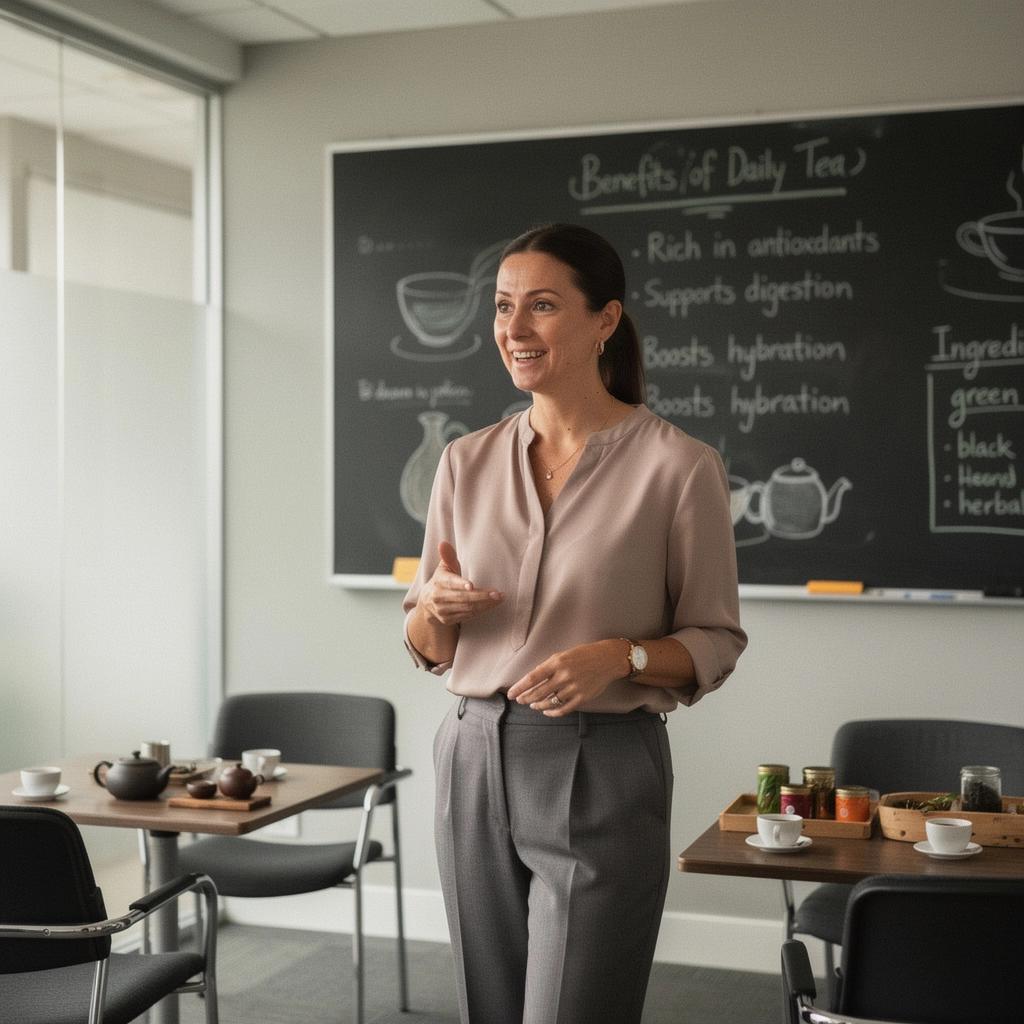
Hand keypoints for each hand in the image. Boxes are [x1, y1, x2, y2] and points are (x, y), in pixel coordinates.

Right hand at [418, 541, 502, 625]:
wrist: (428, 602)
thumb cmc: (442, 580)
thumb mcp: (444, 568)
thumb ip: (448, 556)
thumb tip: (444, 543)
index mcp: (438, 581)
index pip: (450, 583)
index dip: (461, 584)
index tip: (472, 586)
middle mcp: (438, 597)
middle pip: (463, 598)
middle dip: (482, 596)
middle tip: (498, 594)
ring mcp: (442, 610)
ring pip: (467, 608)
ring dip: (485, 604)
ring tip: (499, 598)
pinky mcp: (447, 620)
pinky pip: (468, 616)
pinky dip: (481, 610)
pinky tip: (491, 605)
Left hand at [506, 639, 625, 715]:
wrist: (608, 659)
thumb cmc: (584, 655)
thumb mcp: (564, 655)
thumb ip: (549, 667)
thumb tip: (532, 680)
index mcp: (557, 662)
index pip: (532, 678)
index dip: (519, 688)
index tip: (511, 694)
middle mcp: (564, 675)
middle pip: (538, 692)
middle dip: (526, 698)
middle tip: (520, 700)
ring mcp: (573, 688)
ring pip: (549, 702)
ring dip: (538, 705)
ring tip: (533, 705)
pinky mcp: (582, 698)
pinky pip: (563, 709)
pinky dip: (552, 712)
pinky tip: (546, 711)